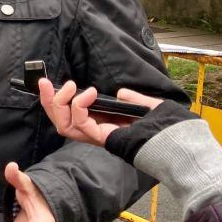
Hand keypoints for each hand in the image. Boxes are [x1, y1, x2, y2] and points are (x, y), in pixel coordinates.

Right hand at [39, 78, 163, 147]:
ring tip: (71, 86)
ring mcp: (96, 136)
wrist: (176, 139)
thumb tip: (121, 93)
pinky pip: (81, 124)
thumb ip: (132, 100)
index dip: (54, 101)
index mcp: (100, 124)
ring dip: (60, 103)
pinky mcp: (102, 137)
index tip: (46, 84)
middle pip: (59, 121)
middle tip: (44, 83)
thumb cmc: (163, 126)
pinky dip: (80, 106)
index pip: (67, 115)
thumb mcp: (145, 106)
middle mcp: (94, 132)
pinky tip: (89, 94)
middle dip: (48, 101)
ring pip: (64, 125)